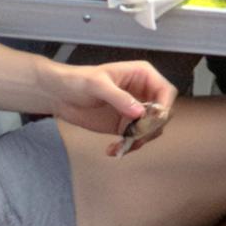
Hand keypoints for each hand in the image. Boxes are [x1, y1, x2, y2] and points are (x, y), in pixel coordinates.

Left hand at [60, 59, 177, 152]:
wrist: (59, 95)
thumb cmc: (77, 80)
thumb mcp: (97, 85)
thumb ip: (119, 97)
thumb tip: (139, 112)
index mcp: (142, 76)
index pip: (166, 91)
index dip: (164, 106)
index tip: (153, 121)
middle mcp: (143, 93)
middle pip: (162, 114)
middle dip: (151, 128)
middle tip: (135, 137)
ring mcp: (135, 110)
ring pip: (151, 129)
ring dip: (139, 140)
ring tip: (120, 146)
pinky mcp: (125, 125)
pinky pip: (136, 138)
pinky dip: (128, 147)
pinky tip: (113, 149)